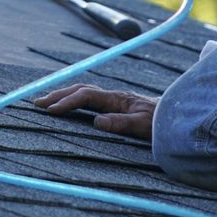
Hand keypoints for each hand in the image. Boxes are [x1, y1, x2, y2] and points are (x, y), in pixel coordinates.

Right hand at [33, 84, 157, 139]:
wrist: (180, 116)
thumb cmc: (163, 123)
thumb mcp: (143, 126)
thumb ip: (121, 123)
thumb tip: (96, 122)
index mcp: (117, 98)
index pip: (86, 96)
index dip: (67, 102)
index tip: (51, 111)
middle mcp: (114, 95)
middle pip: (80, 89)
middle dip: (58, 94)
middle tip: (37, 103)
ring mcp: (115, 98)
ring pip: (84, 91)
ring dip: (64, 95)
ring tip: (46, 102)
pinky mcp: (116, 104)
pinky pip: (90, 98)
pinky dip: (74, 99)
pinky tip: (68, 105)